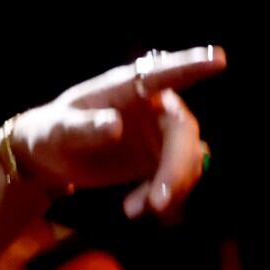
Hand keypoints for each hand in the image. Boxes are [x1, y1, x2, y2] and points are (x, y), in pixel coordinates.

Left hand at [12, 45, 225, 220]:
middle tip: (159, 201)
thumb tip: (115, 126)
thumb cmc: (52, 132)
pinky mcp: (161, 158)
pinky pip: (179, 176)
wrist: (50, 158)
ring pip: (189, 155)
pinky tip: (135, 209)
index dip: (193, 64)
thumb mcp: (58, 130)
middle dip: (178, 166)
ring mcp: (160, 133)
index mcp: (127, 87)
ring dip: (173, 185)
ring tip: (137, 210)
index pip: (163, 73)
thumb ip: (84, 128)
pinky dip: (165, 195)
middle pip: (183, 131)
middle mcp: (153, 106)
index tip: (219, 59)